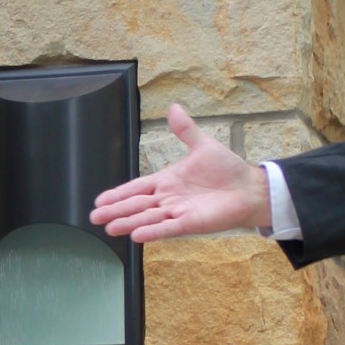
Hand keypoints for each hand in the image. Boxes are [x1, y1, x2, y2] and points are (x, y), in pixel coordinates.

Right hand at [90, 103, 270, 240]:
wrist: (250, 188)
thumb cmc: (227, 170)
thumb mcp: (202, 145)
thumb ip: (185, 130)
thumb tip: (173, 107)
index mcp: (167, 181)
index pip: (137, 187)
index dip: (118, 193)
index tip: (99, 200)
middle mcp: (168, 198)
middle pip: (137, 205)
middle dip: (116, 210)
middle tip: (94, 217)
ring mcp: (178, 211)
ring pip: (148, 218)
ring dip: (129, 222)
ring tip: (109, 228)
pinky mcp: (191, 222)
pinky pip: (168, 228)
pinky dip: (153, 232)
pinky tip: (136, 236)